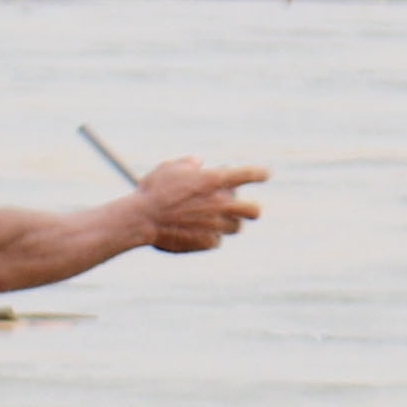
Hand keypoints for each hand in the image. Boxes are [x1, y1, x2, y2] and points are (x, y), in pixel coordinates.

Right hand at [134, 159, 268, 252]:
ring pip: (236, 227)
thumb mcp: (170, 168)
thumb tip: (198, 163)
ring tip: (210, 220)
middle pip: (255, 210)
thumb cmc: (154, 191)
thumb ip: (189, 164)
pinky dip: (209, 236)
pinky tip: (194, 232)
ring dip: (227, 223)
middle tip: (243, 209)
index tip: (265, 175)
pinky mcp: (208, 242)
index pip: (249, 175)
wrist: (142, 219)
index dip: (260, 174)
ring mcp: (217, 225)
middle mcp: (222, 203)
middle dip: (252, 209)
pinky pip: (216, 240)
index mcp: (216, 180)